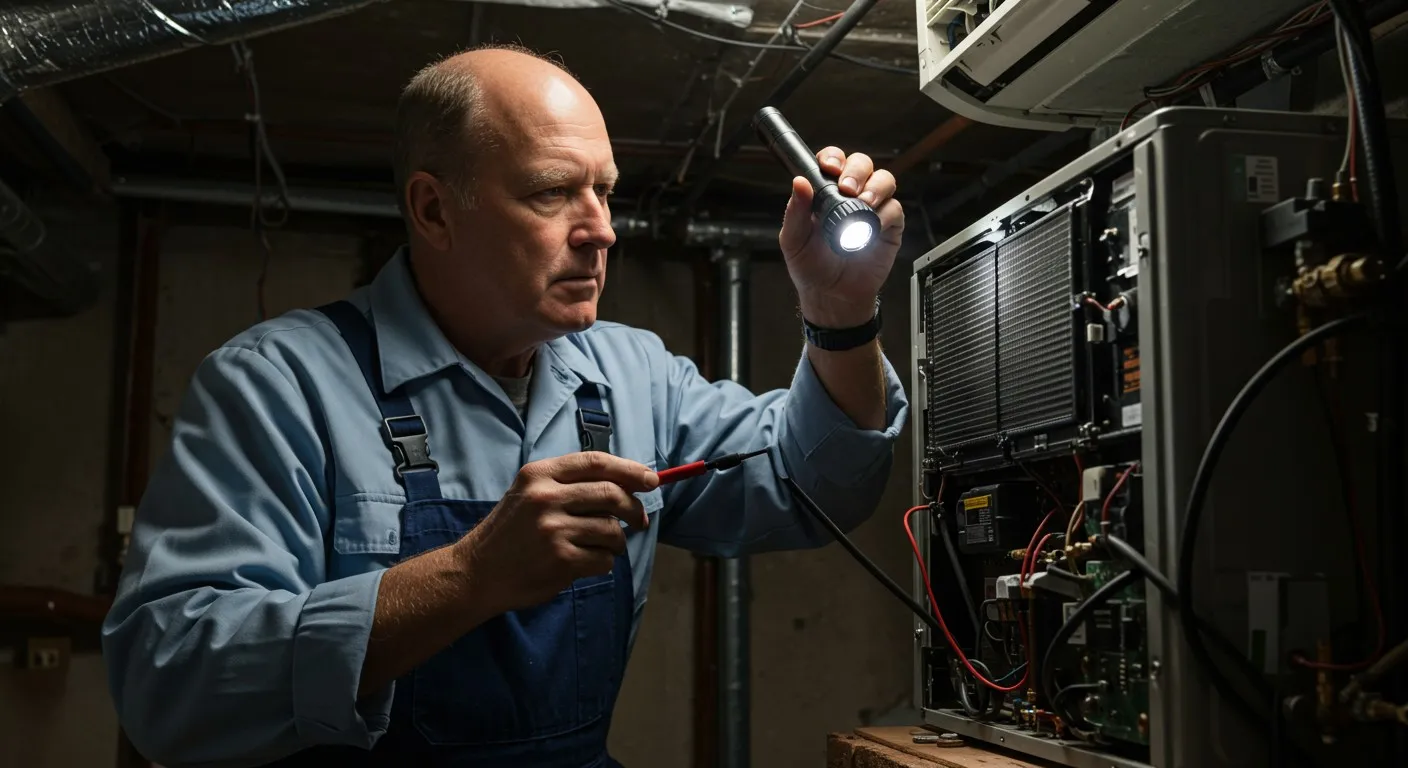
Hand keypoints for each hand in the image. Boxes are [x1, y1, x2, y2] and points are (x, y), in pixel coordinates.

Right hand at [457, 452, 657, 612]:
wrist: (477, 572)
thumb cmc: (511, 532)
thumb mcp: (530, 493)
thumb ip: (570, 484)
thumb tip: (629, 484)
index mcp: (539, 474)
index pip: (596, 462)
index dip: (630, 469)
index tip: (652, 479)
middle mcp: (546, 497)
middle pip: (611, 494)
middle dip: (633, 508)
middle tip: (638, 520)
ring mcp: (553, 529)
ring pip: (612, 530)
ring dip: (617, 541)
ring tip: (603, 546)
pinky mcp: (561, 559)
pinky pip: (604, 558)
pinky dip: (603, 562)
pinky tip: (586, 562)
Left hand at [778, 148, 903, 328]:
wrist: (832, 296)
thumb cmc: (811, 267)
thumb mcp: (794, 241)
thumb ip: (795, 212)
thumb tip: (799, 182)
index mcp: (825, 193)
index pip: (832, 162)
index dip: (833, 158)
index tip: (829, 167)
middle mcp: (850, 195)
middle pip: (861, 164)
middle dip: (856, 170)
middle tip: (847, 188)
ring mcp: (872, 208)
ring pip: (883, 180)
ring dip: (875, 187)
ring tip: (864, 203)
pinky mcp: (889, 226)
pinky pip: (894, 208)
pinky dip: (885, 214)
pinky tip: (874, 225)